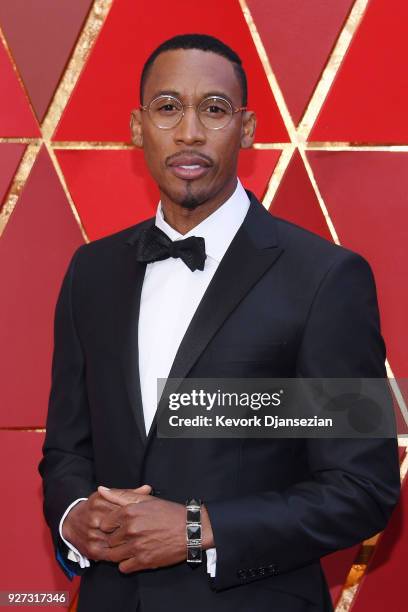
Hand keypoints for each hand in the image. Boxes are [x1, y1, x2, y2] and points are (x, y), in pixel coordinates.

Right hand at [61, 484, 151, 560]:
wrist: (71, 521)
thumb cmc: (95, 508)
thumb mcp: (108, 497)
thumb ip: (128, 493)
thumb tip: (148, 488)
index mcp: (100, 502)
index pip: (124, 509)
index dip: (137, 515)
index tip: (147, 519)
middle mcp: (95, 518)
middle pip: (121, 526)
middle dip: (134, 530)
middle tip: (147, 532)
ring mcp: (92, 535)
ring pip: (117, 541)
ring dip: (129, 543)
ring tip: (141, 542)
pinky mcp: (91, 549)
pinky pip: (110, 554)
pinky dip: (120, 554)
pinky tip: (129, 551)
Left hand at [98, 487, 213, 572]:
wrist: (190, 529)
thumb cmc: (169, 513)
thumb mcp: (146, 499)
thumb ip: (121, 495)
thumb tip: (101, 490)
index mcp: (129, 512)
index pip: (105, 524)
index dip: (111, 526)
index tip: (118, 527)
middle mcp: (130, 529)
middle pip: (109, 540)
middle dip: (115, 540)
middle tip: (126, 538)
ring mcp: (136, 546)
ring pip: (113, 555)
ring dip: (119, 553)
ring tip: (129, 548)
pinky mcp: (144, 561)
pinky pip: (123, 567)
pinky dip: (127, 563)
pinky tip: (135, 556)